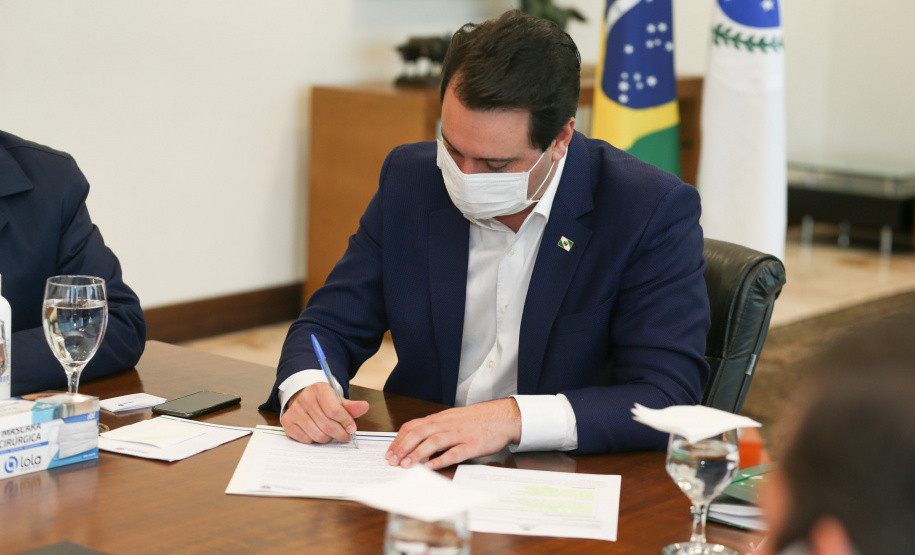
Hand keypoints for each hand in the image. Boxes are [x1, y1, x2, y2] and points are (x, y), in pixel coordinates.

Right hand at [281, 382, 369, 443]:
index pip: (335, 411)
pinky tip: (316, 431)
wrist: (305, 399)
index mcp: (319, 389)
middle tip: (345, 435)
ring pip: (317, 435)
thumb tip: (365, 407)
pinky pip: (306, 440)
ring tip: (330, 432)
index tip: (352, 429)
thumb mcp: (339, 400)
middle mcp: (305, 398)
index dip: (346, 422)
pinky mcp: (287, 422)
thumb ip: (352, 406)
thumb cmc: (325, 401)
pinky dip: (314, 440)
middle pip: (327, 426)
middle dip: (340, 434)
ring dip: (328, 438)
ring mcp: (294, 410)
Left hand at [385, 398, 521, 469]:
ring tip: (406, 465)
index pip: (413, 426)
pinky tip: (430, 467)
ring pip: (433, 442)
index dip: (399, 439)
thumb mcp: (453, 419)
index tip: (390, 452)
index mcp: (441, 419)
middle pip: (419, 433)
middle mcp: (447, 425)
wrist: (502, 416)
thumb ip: (437, 428)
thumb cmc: (477, 419)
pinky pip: (454, 452)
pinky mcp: (472, 445)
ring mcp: (459, 434)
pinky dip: (440, 459)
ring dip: (417, 454)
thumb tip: (417, 441)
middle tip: (392, 461)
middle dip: (402, 447)